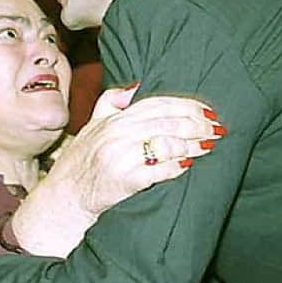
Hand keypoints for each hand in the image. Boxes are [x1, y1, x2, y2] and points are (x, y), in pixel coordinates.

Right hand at [10, 84, 222, 256]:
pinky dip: (176, 168)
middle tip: (217, 129)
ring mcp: (118, 157)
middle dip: (196, 124)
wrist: (64, 198)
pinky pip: (157, 171)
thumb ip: (111, 103)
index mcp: (113, 119)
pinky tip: (188, 166)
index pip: (156, 103)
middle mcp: (116, 134)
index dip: (185, 105)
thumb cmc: (81, 163)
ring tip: (208, 146)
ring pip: (165, 144)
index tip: (207, 111)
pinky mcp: (122, 181)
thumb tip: (136, 84)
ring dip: (191, 145)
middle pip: (166, 122)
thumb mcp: (91, 127)